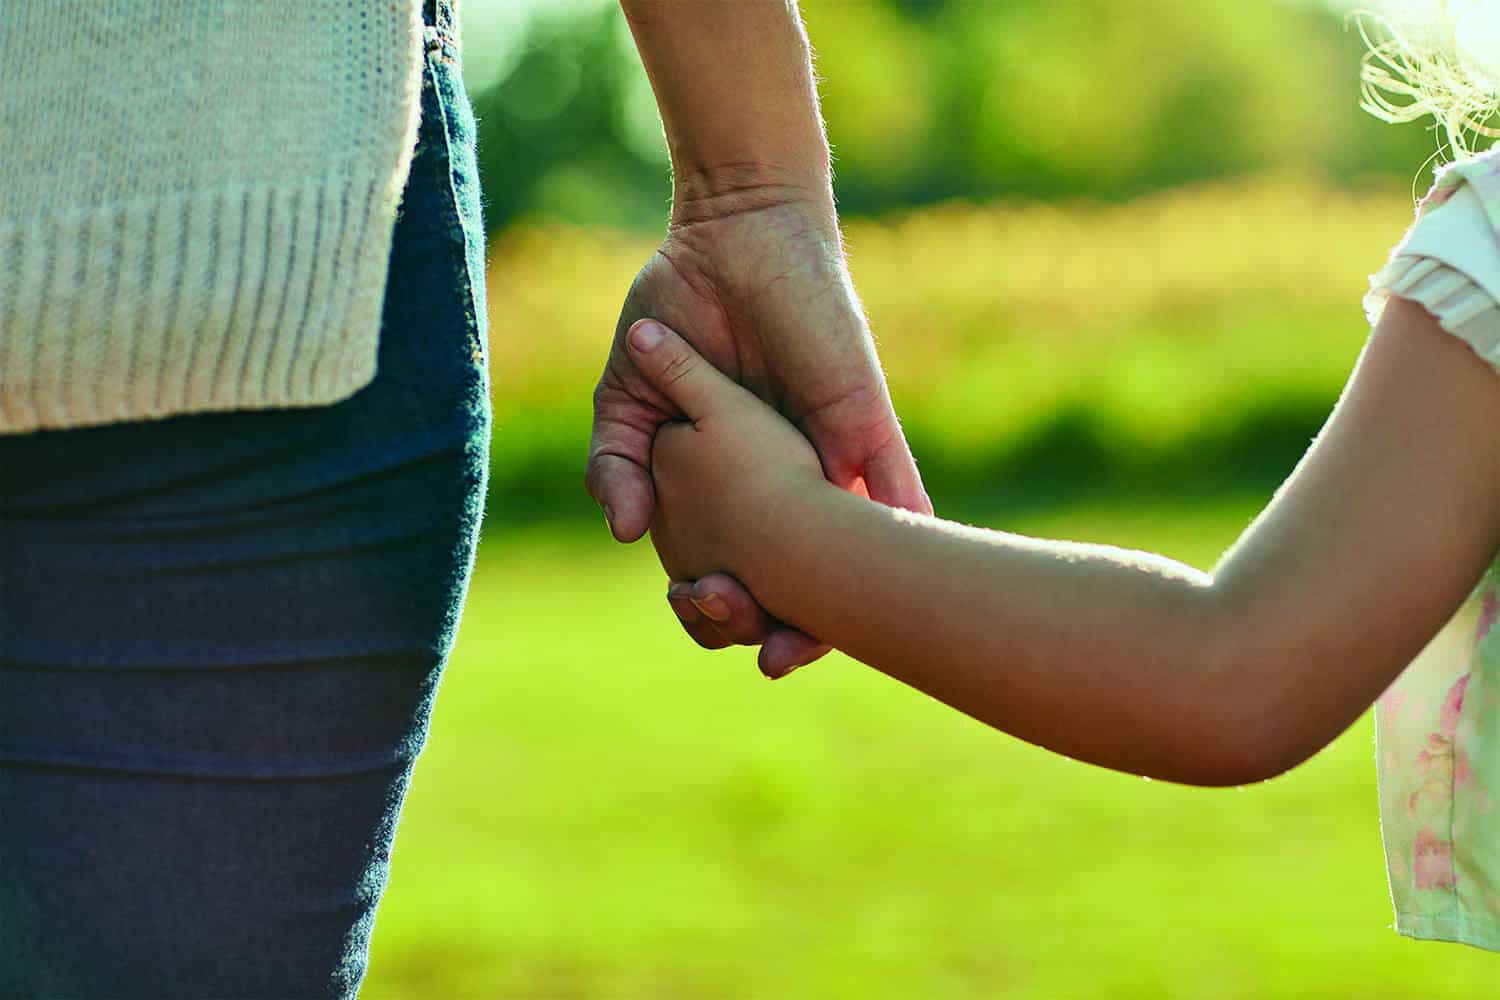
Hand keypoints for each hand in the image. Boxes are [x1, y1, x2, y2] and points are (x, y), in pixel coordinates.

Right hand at [585, 191, 930, 673]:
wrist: (731, 233)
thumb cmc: (680, 309)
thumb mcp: (633, 396)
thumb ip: (620, 461)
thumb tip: (624, 533)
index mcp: (740, 482)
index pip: (744, 564)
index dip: (727, 605)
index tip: (703, 622)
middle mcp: (794, 479)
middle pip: (810, 574)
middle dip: (797, 626)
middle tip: (776, 658)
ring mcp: (833, 454)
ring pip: (861, 548)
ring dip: (854, 601)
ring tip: (822, 645)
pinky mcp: (863, 420)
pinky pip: (898, 486)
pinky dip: (907, 533)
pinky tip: (918, 587)